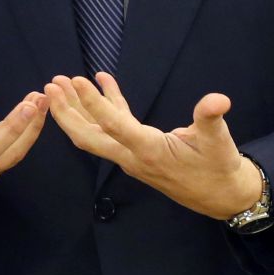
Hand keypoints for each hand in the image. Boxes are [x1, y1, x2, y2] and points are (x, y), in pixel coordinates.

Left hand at [45, 73, 263, 219]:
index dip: (94, 104)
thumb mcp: (219, 143)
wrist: (222, 195)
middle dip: (66, 112)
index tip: (76, 81)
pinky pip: (116, 125)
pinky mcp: (137, 149)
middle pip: (88, 136)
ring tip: (62, 81)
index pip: (114, 126)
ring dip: (77, 108)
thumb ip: (211, 119)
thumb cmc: (219, 168)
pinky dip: (107, 104)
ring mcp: (131, 154)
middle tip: (50, 85)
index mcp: (149, 151)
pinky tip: (102, 79)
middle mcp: (132, 156)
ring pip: (95, 132)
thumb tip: (218, 100)